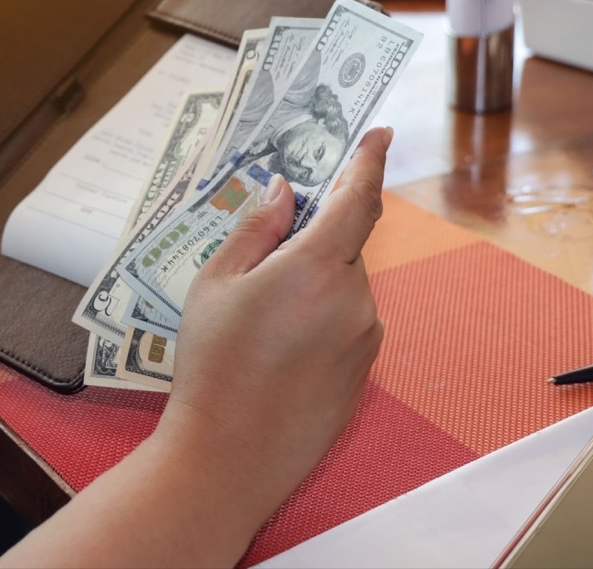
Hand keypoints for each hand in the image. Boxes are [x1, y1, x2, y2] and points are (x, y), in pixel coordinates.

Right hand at [0, 126, 389, 568]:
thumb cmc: (212, 366)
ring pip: (345, 286)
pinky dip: (322, 318)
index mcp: (316, 268)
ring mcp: (365, 339)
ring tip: (262, 323)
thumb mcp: (216, 283)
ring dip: (315, 284)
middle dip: (314, 240)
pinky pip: (349, 323)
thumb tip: (285, 191)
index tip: (380, 134)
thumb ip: (257, 228)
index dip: (369, 161)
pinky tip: (280, 351)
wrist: (228, 457)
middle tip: (265, 262)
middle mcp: (354, 300)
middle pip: (345, 245)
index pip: (357, 199)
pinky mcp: (365, 373)